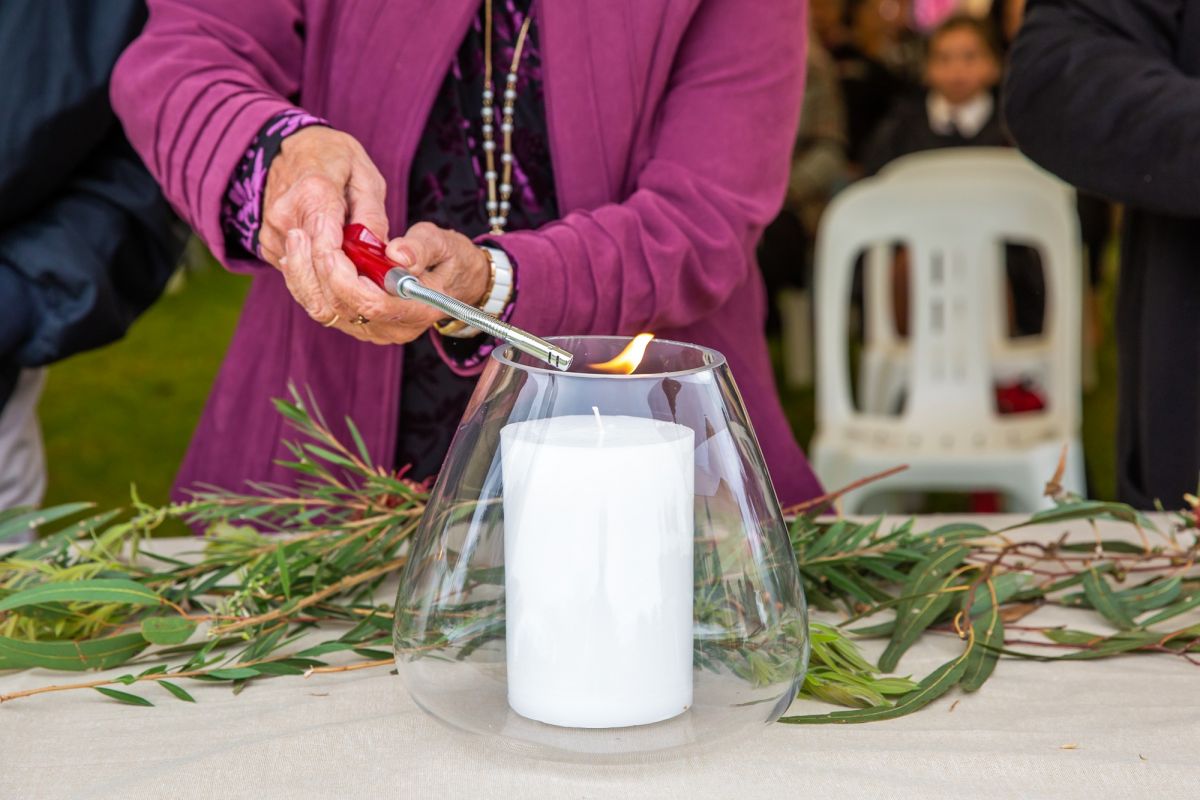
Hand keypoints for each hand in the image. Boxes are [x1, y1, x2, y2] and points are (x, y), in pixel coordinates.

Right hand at [262, 126, 421, 340]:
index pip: (329, 252)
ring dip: (339, 298)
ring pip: (307, 290)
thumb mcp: (366, 176)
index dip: (355, 278)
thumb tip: (381, 254)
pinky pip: (300, 283)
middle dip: (351, 295)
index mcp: (313, 194)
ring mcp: (275, 238)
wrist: (291, 149)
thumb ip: (373, 216)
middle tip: (381, 295)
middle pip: (316, 280)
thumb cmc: (333, 157)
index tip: (380, 286)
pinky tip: (345, 277)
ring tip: (366, 288)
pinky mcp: (271, 250)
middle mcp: (287, 220)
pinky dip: (324, 289)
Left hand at [280, 221, 491, 345]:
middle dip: (316, 270)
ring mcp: (373, 329)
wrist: (453, 279)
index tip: (331, 247)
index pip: (372, 304)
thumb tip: (397, 253)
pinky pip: (324, 308)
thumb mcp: (444, 244)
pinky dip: (307, 282)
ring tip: (296, 240)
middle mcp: (392, 328)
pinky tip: (299, 255)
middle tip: (303, 235)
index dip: (345, 278)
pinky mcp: (358, 322)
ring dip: (304, 276)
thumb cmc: (450, 259)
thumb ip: (421, 248)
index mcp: (418, 310)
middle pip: (341, 308)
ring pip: (325, 310)